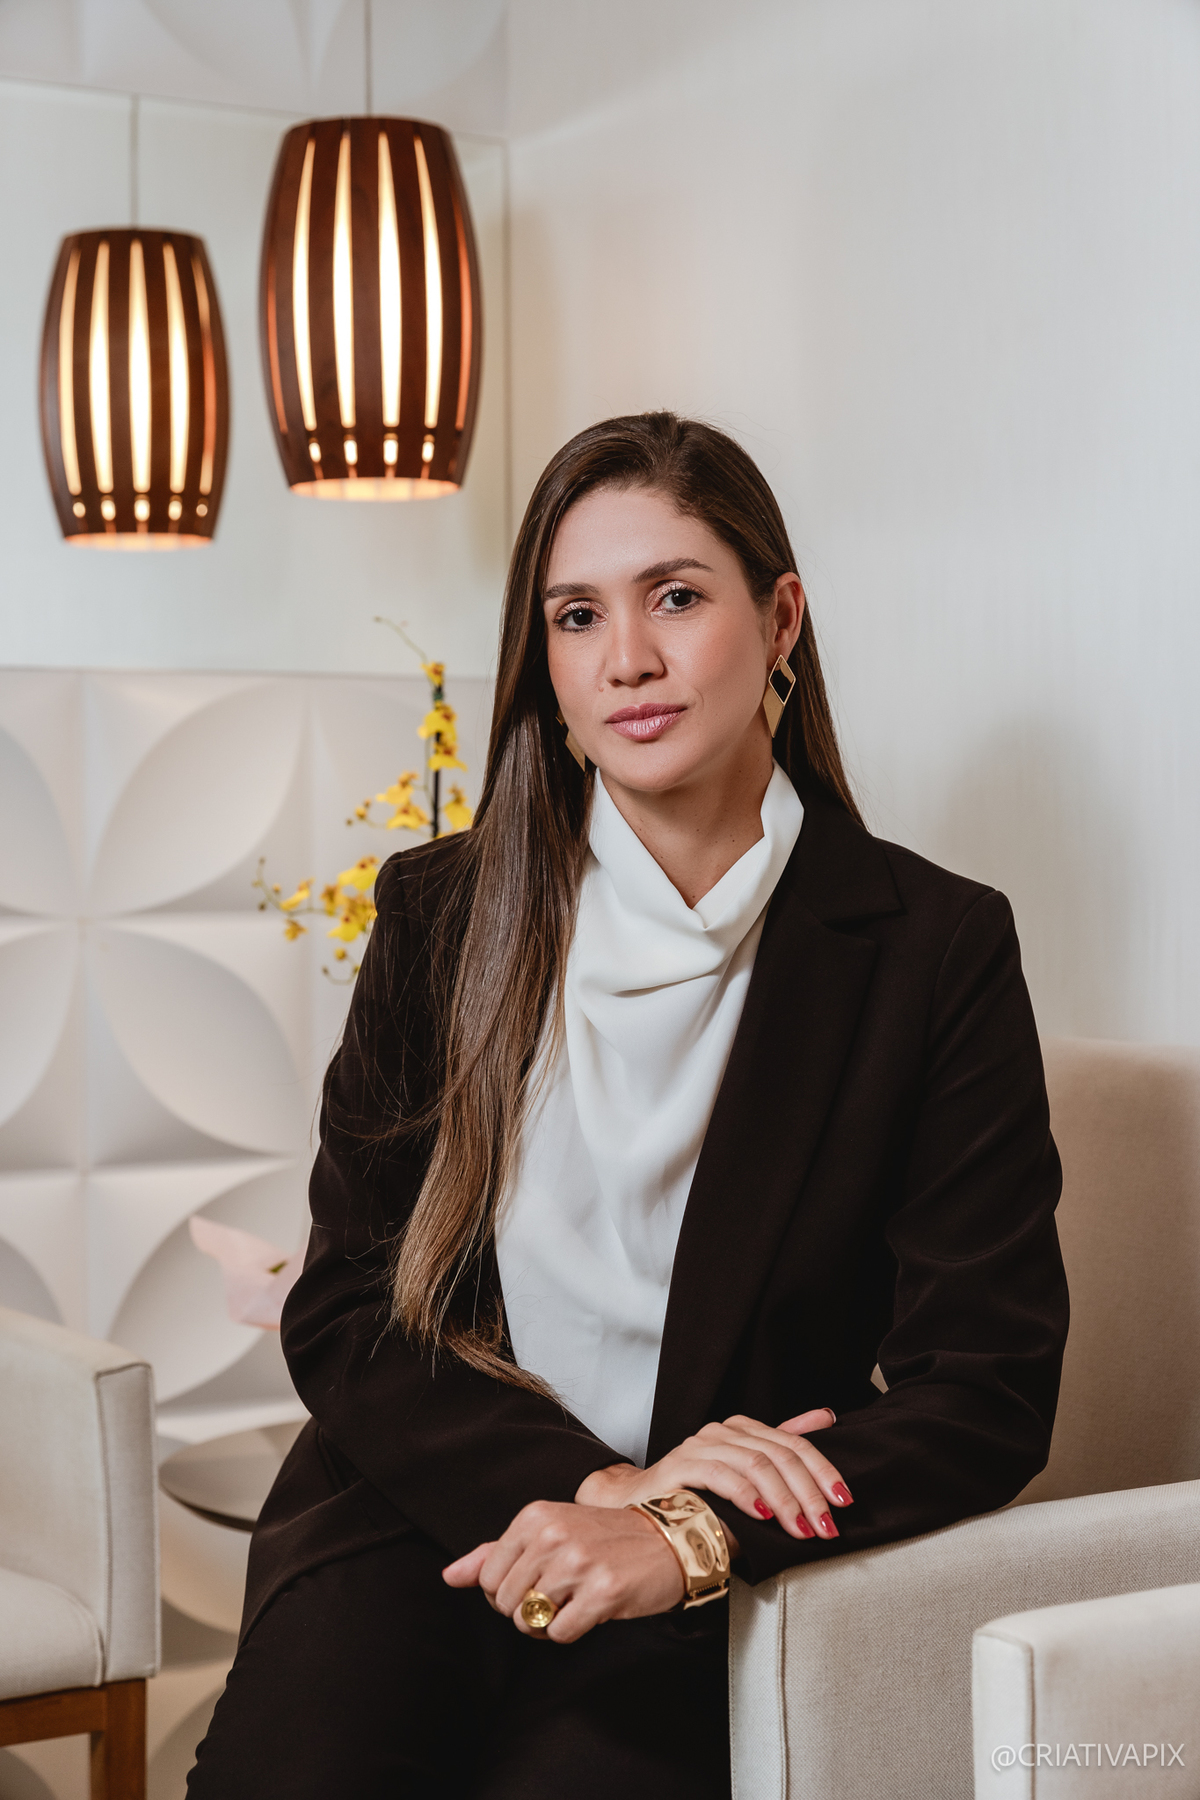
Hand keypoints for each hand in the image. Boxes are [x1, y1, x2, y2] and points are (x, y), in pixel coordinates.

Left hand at [442, 1501, 684, 1641]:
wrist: (668, 1540)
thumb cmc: (604, 1538)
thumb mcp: (548, 1532)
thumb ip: (495, 1553)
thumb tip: (449, 1576)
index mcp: (535, 1516)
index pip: (487, 1577)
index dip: (506, 1592)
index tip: (534, 1582)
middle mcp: (553, 1535)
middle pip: (506, 1602)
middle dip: (526, 1610)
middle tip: (558, 1594)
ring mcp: (578, 1563)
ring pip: (530, 1620)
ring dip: (549, 1622)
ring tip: (574, 1601)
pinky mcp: (602, 1592)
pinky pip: (560, 1633)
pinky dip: (572, 1630)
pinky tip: (591, 1609)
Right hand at [576, 1407, 849, 1542]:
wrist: (644, 1507)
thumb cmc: (700, 1495)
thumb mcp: (746, 1473)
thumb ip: (782, 1443)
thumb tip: (827, 1416)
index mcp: (742, 1428)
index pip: (793, 1442)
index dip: (822, 1471)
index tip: (843, 1500)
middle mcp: (722, 1431)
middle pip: (779, 1455)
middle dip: (808, 1493)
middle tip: (825, 1525)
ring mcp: (700, 1445)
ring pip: (756, 1464)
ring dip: (785, 1501)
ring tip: (801, 1529)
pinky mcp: (681, 1465)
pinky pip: (721, 1474)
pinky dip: (746, 1495)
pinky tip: (763, 1515)